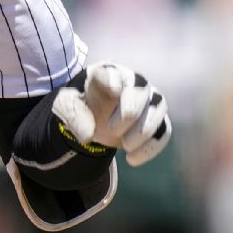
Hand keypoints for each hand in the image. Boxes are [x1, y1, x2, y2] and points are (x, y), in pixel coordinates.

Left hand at [52, 63, 171, 165]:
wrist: (95, 117)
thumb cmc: (82, 104)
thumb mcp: (68, 107)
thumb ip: (73, 115)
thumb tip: (87, 136)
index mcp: (107, 73)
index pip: (112, 74)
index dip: (112, 85)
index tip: (109, 99)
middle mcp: (132, 81)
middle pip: (141, 90)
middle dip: (129, 113)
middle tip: (112, 129)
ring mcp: (148, 99)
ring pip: (157, 110)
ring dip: (143, 132)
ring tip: (125, 146)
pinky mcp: (156, 119)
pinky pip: (164, 131)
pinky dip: (150, 148)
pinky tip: (132, 159)